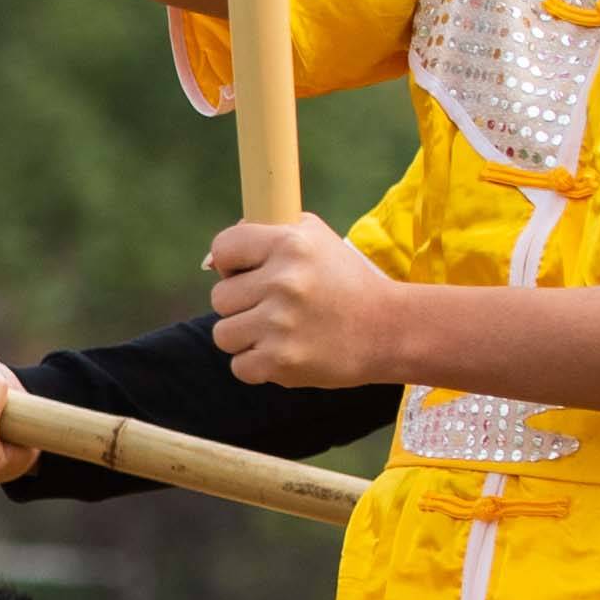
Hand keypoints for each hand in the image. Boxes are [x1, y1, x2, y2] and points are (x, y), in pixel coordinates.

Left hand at [207, 217, 411, 386]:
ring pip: (223, 334)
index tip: (248, 272)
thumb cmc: (344, 281)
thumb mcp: (313, 238)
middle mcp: (284, 282)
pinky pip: (238, 366)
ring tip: (278, 331)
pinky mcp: (281, 362)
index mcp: (290, 245)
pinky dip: (257, 365)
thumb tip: (212, 259)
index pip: (222, 248)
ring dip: (245, 336)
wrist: (387, 329)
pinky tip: (284, 352)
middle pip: (219, 297)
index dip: (231, 263)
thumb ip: (263, 234)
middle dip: (242, 304)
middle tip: (275, 306)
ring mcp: (281, 324)